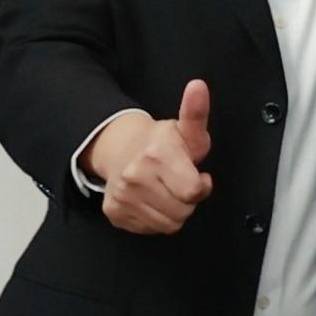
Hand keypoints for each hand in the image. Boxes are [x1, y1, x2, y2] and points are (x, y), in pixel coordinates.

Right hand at [88, 79, 215, 234]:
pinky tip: (151, 199)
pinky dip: (155, 219)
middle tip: (179, 183)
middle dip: (187, 200)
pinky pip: (150, 229)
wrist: (122, 149)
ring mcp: (122, 195)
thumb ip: (196, 113)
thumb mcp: (187, 130)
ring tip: (166, 190)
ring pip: (168, 224)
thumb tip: (198, 86)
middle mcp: (135, 176)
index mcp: (157, 155)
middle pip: (182, 212)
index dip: (201, 186)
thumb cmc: (163, 144)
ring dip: (173, 211)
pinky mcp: (114, 212)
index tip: (197, 176)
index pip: (194, 192)